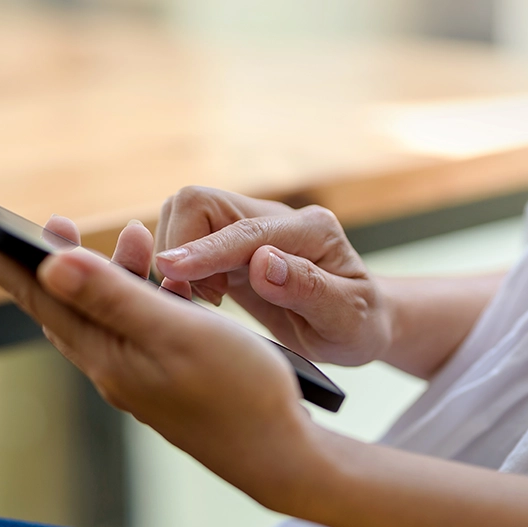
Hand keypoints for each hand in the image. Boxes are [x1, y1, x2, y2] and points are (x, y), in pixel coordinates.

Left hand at [0, 215, 326, 513]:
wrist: (279, 453)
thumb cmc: (236, 391)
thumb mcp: (174, 332)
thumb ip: (113, 297)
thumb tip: (50, 263)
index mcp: (102, 352)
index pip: (33, 293)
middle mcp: (107, 363)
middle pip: (58, 299)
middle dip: (47, 256)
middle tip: (51, 219)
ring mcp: (131, 370)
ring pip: (99, 309)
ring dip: (106, 269)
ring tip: (132, 237)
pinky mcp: (157, 373)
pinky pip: (130, 323)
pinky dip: (138, 292)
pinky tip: (162, 278)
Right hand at [154, 186, 391, 365]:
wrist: (357, 324)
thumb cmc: (357, 324)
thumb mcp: (348, 318)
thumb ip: (308, 287)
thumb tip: (262, 261)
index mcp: (311, 228)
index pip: (242, 230)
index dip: (204, 250)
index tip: (170, 270)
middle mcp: (275, 217)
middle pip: (197, 202)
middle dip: (182, 248)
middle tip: (208, 297)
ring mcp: (249, 227)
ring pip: (184, 215)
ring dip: (180, 258)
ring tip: (212, 298)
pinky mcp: (230, 244)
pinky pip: (186, 238)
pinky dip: (181, 267)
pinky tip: (208, 295)